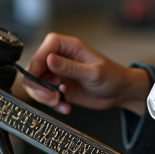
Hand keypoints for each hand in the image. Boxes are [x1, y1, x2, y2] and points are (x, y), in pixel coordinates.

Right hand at [23, 33, 149, 115]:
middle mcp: (59, 58)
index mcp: (67, 46)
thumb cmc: (113, 76)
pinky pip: (46, 96)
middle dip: (40, 87)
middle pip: (34, 70)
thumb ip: (70, 67)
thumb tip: (49, 59)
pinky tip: (66, 107)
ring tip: (60, 102)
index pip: (41, 52)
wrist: (120, 92)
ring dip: (46, 98)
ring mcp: (58, 73)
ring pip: (37, 85)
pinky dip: (53, 104)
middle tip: (53, 97)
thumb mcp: (93, 73)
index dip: (36, 68)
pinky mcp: (59, 87)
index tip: (41, 83)